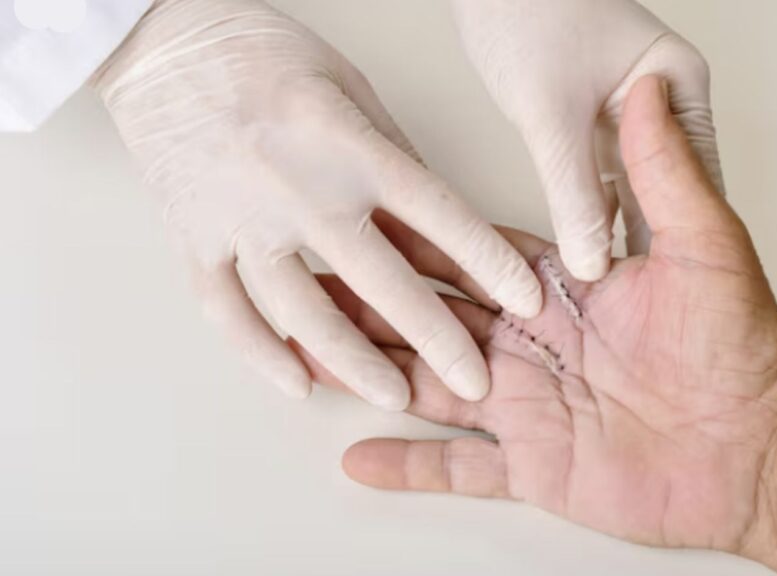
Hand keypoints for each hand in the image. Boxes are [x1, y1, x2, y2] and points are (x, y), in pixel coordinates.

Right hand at [91, 0, 541, 408]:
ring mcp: (240, 219)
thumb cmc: (262, 53)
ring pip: (303, 310)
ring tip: (395, 395)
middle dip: (435, 338)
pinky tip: (297, 383)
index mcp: (347, 143)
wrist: (162, 42)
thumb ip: (393, 154)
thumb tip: (435, 217)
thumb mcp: (349, 87)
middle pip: (381, 278)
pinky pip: (227, 311)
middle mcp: (298, 188)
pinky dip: (261, 353)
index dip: (487, 261)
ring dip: (354, 361)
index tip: (525, 299)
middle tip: (475, 382)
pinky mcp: (193, 238)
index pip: (436, 212)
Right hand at [307, 77, 776, 549]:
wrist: (763, 451)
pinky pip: (458, 464)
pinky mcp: (535, 465)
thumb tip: (646, 92)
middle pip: (432, 315)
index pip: (471, 256)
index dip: (417, 238)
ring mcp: (529, 406)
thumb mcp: (705, 247)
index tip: (365, 213)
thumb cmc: (744, 351)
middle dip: (372, 298)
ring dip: (371, 368)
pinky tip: (359, 456)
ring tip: (312, 354)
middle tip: (313, 279)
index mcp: (562, 292)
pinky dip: (409, 461)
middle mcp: (534, 345)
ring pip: (428, 382)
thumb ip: (663, 174)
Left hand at [452, 0, 724, 279]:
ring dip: (612, 236)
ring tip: (606, 304)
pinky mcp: (592, 127)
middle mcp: (662, 106)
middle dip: (647, 251)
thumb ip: (573, 193)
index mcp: (678, 89)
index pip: (694, 185)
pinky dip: (585, 216)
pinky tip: (575, 256)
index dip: (676, 247)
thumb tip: (591, 260)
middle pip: (664, 194)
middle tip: (635, 319)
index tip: (661, 305)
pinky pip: (596, 185)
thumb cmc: (526, 12)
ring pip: (628, 194)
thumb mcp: (551, 115)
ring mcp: (628, 118)